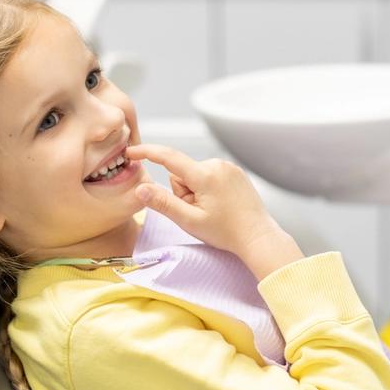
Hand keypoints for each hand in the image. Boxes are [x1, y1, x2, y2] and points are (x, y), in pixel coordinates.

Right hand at [126, 144, 281, 258]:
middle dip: (182, 191)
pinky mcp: (234, 171)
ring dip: (195, 191)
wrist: (258, 237)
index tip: (131, 152)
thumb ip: (163, 203)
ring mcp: (228, 167)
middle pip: (181, 173)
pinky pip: (208, 175)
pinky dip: (207, 188)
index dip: (147, 152)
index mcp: (205, 175)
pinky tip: (220, 204)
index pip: (169, 157)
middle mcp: (217, 164)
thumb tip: (140, 188)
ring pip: (194, 174)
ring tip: (211, 209)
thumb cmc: (226, 233)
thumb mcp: (189, 221)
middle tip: (197, 211)